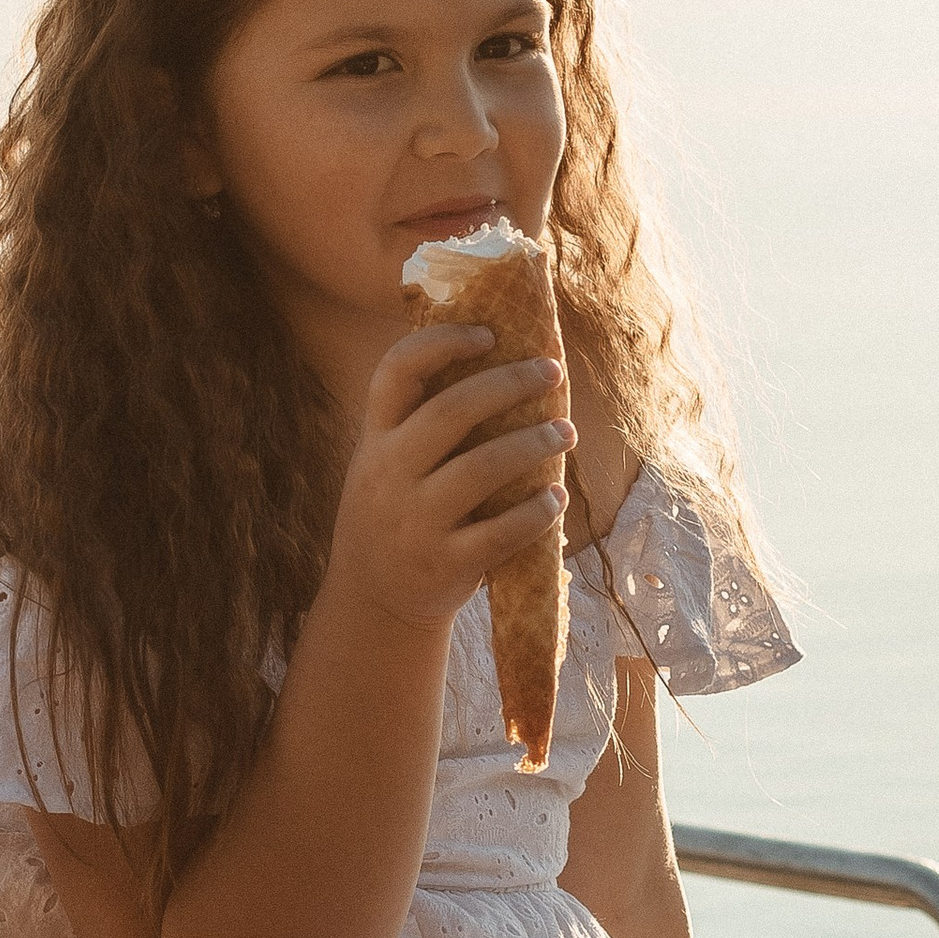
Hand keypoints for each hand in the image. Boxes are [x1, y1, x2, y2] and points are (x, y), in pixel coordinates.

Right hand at [327, 328, 572, 638]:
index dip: (442, 342)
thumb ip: (417, 423)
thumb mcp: (384, 464)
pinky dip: (537, 512)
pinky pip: (501, 532)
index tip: (488, 334)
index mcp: (376, 439)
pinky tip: (557, 497)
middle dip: (510, 383)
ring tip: (566, 431)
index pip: (396, 371)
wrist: (372, 603)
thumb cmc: (394, 515)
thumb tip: (494, 362)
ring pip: (482, 467)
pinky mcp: (445, 564)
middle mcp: (389, 474)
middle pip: (451, 410)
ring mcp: (415, 522)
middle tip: (552, 371)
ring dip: (534, 443)